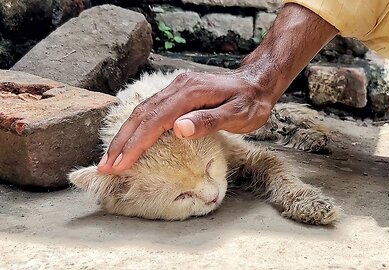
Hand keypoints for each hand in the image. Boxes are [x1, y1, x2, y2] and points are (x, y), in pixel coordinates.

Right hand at [97, 2, 337, 173]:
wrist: (256, 82)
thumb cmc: (250, 101)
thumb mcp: (238, 114)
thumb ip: (208, 121)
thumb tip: (178, 129)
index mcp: (189, 93)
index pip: (154, 121)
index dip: (135, 144)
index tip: (119, 165)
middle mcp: (177, 88)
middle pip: (141, 116)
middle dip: (121, 143)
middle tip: (105, 167)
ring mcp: (176, 89)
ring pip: (142, 112)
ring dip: (125, 136)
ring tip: (111, 158)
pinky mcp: (177, 93)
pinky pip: (150, 110)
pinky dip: (136, 127)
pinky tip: (130, 139)